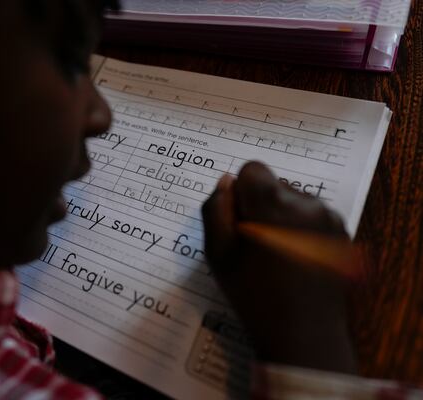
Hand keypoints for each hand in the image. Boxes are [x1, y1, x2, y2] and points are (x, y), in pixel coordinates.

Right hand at [202, 162, 356, 372]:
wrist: (303, 332)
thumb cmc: (253, 295)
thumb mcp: (218, 255)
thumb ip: (216, 211)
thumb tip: (226, 181)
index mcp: (272, 205)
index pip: (252, 169)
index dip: (240, 193)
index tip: (239, 222)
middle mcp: (306, 203)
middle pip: (274, 184)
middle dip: (261, 205)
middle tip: (255, 244)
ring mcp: (329, 217)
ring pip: (294, 198)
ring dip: (282, 216)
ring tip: (276, 255)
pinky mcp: (342, 231)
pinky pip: (313, 214)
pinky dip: (301, 228)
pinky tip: (296, 259)